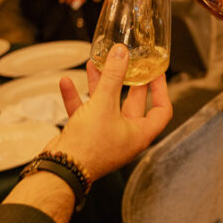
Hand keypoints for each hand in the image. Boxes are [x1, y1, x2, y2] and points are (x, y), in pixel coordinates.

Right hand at [52, 44, 171, 180]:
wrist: (60, 169)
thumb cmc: (88, 146)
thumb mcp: (103, 104)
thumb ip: (113, 76)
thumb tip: (122, 53)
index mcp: (139, 133)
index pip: (161, 110)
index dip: (161, 89)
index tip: (156, 72)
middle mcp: (125, 136)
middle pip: (132, 104)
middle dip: (127, 81)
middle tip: (127, 63)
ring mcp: (106, 136)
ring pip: (106, 105)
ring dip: (100, 84)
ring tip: (94, 64)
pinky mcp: (86, 136)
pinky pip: (85, 112)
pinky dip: (77, 98)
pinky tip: (67, 83)